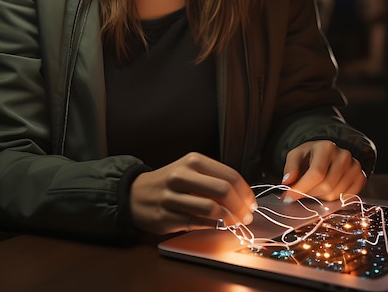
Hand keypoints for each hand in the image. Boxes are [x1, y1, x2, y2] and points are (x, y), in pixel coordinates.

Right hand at [129, 152, 256, 234]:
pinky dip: (212, 226)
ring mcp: (173, 196)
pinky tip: (216, 225)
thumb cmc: (170, 182)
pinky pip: (197, 223)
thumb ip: (214, 179)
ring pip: (211, 209)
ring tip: (233, 222)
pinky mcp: (166, 217)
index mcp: (192, 161)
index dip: (245, 192)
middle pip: (223, 190)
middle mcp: (182, 175)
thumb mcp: (190, 170)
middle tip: (246, 216)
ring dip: (228, 219)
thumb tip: (243, 196)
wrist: (136, 194)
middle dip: (240, 206)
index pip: (229, 175)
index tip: (251, 203)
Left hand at [281, 140, 366, 201]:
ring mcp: (355, 166)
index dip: (301, 188)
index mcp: (326, 147)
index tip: (287, 197)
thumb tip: (287, 182)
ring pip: (336, 195)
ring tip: (315, 188)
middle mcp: (343, 155)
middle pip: (327, 186)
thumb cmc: (310, 156)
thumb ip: (290, 167)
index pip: (316, 173)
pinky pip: (347, 198)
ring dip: (321, 197)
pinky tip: (327, 191)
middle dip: (310, 193)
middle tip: (301, 192)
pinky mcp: (361, 177)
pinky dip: (334, 200)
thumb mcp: (296, 155)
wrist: (328, 154)